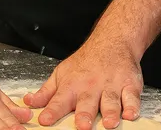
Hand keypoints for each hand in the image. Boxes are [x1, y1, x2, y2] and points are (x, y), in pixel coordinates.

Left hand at [24, 35, 142, 129]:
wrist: (113, 40)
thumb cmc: (85, 62)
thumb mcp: (62, 74)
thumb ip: (46, 92)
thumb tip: (27, 104)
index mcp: (73, 86)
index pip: (59, 100)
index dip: (52, 112)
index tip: (45, 120)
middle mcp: (92, 86)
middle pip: (87, 103)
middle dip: (85, 115)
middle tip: (83, 126)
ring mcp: (111, 85)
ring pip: (111, 101)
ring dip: (110, 112)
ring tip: (108, 123)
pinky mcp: (129, 85)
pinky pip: (132, 97)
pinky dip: (132, 106)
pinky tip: (131, 114)